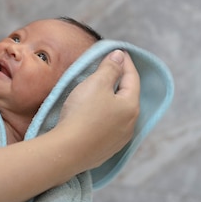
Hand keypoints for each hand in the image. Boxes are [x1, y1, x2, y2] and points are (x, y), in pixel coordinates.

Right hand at [55, 50, 140, 170]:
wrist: (67, 150)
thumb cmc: (82, 113)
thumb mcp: (96, 83)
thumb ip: (110, 68)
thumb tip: (119, 56)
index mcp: (131, 106)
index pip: (132, 77)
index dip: (125, 62)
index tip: (118, 51)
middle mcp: (130, 124)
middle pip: (128, 95)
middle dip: (120, 80)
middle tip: (111, 67)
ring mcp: (119, 139)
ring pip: (120, 112)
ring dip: (113, 98)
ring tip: (102, 89)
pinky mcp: (106, 149)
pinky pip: (110, 126)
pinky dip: (106, 113)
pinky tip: (96, 113)